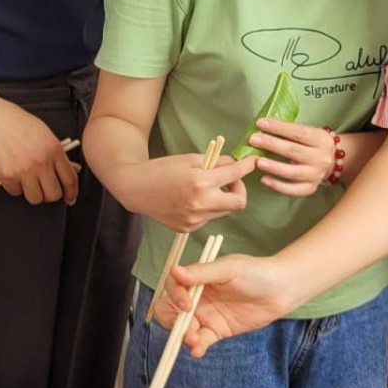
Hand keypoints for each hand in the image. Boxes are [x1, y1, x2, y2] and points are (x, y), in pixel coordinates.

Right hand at [0, 97, 78, 205]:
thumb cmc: (18, 123)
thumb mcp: (45, 134)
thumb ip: (59, 154)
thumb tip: (72, 168)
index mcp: (54, 150)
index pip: (70, 180)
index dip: (71, 193)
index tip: (70, 198)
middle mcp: (41, 162)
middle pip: (53, 195)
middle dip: (50, 195)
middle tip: (45, 189)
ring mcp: (24, 170)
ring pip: (35, 198)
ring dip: (33, 193)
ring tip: (28, 180)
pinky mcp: (7, 176)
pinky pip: (16, 192)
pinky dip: (15, 187)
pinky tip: (14, 173)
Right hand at [132, 152, 255, 233]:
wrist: (135, 188)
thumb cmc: (161, 169)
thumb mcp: (189, 159)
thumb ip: (215, 162)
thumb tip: (234, 164)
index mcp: (201, 182)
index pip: (235, 175)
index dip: (247, 167)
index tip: (252, 162)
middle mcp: (201, 204)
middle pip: (239, 203)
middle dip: (239, 190)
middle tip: (230, 181)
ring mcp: (194, 219)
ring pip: (223, 211)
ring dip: (222, 199)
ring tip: (205, 188)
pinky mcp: (187, 228)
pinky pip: (208, 218)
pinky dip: (207, 208)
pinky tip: (191, 200)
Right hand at [157, 252, 298, 353]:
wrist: (281, 289)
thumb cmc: (256, 272)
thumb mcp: (229, 268)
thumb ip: (201, 272)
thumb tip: (174, 271)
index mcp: (197, 279)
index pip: (172, 288)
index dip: (174, 297)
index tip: (187, 304)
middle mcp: (197, 297)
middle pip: (170, 311)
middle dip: (172, 321)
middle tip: (186, 327)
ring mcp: (206, 315)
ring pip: (184, 328)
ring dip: (183, 336)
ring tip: (193, 340)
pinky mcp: (217, 331)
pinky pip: (201, 340)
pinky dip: (196, 346)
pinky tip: (198, 350)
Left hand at [247, 119, 337, 197]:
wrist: (333, 162)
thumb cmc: (313, 144)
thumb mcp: (308, 133)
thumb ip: (289, 131)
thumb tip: (263, 127)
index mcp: (321, 140)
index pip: (298, 133)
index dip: (279, 128)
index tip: (261, 123)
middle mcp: (321, 158)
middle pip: (294, 151)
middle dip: (272, 144)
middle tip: (253, 140)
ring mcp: (316, 175)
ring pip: (293, 172)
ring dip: (274, 167)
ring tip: (258, 161)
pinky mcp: (310, 188)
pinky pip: (293, 190)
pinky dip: (278, 186)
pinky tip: (264, 179)